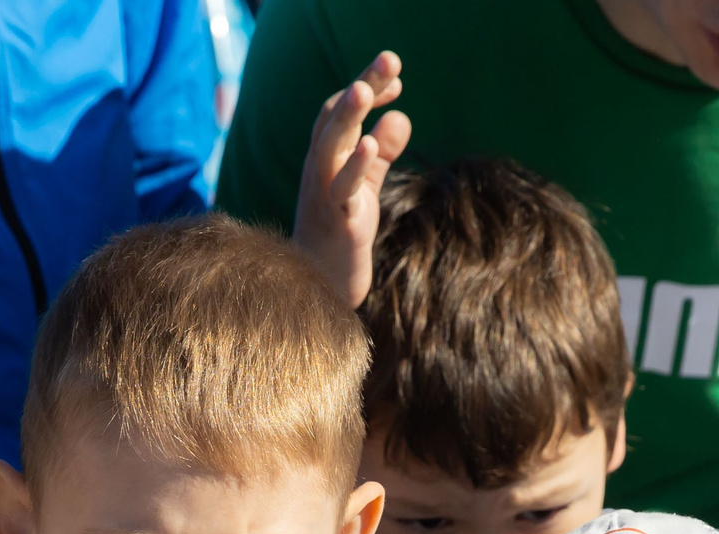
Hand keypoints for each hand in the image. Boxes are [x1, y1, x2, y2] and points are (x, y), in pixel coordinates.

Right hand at [292, 51, 412, 306]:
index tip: (396, 79)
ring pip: (330, 145)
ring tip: (366, 88)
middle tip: (391, 57)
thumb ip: (379, 154)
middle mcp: (318, 170)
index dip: (367, 88)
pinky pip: (342, 189)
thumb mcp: (364, 188)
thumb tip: (400, 116)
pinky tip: (368, 143)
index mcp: (324, 159)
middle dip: (363, 84)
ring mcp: (323, 194)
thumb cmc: (339, 236)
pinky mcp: (338, 222)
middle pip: (334, 116)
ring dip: (348, 115)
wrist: (321, 291)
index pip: (338, 111)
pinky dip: (355, 165)